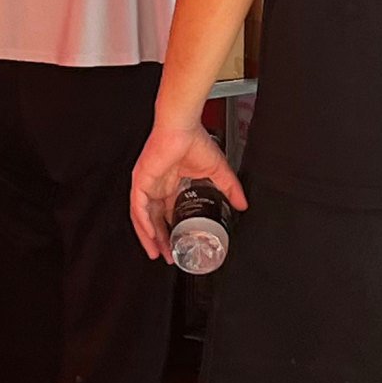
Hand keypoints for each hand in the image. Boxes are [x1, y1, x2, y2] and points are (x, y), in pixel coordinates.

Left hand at [129, 120, 244, 256]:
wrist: (183, 126)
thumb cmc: (194, 140)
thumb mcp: (217, 171)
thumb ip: (229, 188)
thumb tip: (243, 204)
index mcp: (170, 184)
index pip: (168, 213)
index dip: (172, 231)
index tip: (179, 245)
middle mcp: (157, 186)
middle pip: (155, 220)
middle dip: (160, 240)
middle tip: (168, 256)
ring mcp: (147, 184)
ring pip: (143, 217)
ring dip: (149, 236)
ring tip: (156, 253)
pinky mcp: (141, 180)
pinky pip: (138, 207)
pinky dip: (142, 222)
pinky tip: (149, 235)